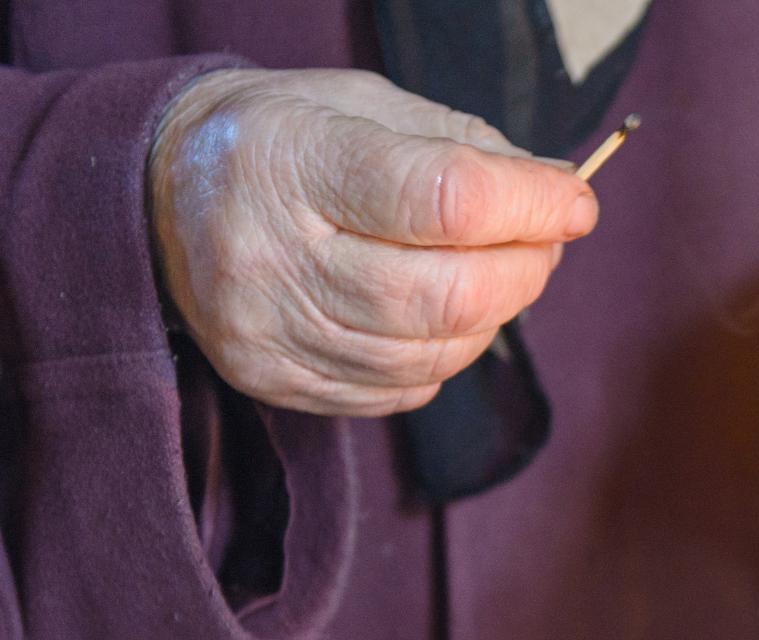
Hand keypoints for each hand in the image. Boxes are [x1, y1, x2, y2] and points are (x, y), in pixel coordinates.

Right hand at [147, 68, 596, 416]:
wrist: (158, 193)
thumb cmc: (284, 140)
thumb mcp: (364, 105)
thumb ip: (467, 147)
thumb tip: (559, 196)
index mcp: (292, 161)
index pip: (444, 198)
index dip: (530, 206)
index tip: (574, 202)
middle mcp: (270, 255)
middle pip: (445, 295)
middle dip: (524, 273)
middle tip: (543, 243)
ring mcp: (268, 330)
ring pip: (432, 353)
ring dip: (494, 317)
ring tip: (499, 273)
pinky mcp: (275, 381)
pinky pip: (400, 390)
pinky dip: (446, 355)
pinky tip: (442, 315)